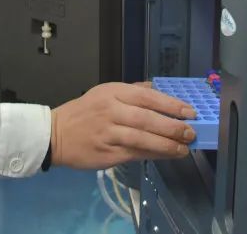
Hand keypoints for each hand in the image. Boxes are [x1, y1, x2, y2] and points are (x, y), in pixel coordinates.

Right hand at [49, 82, 195, 169]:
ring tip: (183, 149)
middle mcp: (111, 111)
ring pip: (142, 139)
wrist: (55, 134)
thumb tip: (157, 90)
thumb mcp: (104, 92)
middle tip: (190, 133)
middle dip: (172, 127)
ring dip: (166, 145)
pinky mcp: (107, 153)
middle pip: (147, 119)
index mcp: (113, 92)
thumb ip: (132, 91)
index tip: (190, 112)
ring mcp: (108, 133)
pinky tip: (165, 156)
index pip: (147, 97)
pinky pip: (135, 154)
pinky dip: (153, 155)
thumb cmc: (83, 112)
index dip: (171, 105)